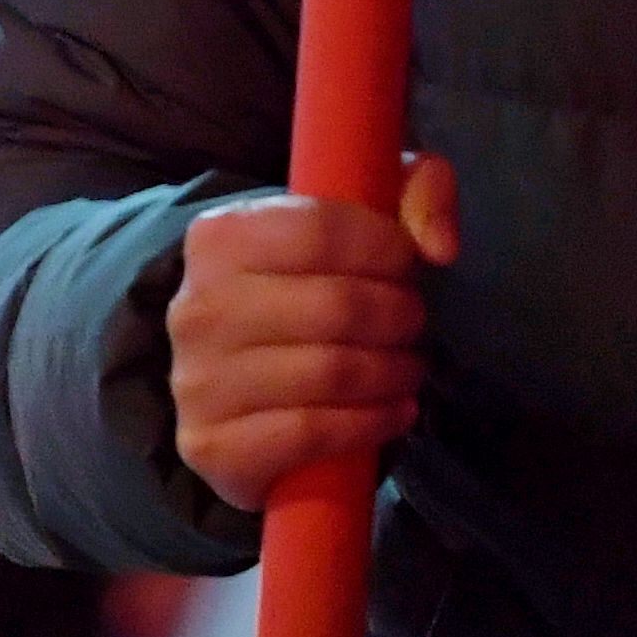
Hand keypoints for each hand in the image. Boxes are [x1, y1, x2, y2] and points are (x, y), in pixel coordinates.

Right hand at [165, 154, 458, 511]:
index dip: (385, 249)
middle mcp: (196, 307)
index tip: (408, 266)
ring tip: (408, 368)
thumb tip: (440, 246)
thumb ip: (417, 190)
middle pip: (336, 306)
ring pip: (330, 372)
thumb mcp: (358, 213)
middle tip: (413, 324)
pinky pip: (312, 432)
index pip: (322, 230)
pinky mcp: (212, 446)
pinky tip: (393, 412)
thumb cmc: (301, 283)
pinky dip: (369, 423)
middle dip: (398, 317)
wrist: (230, 376)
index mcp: (220, 236)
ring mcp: (198, 382)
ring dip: (392, 373)